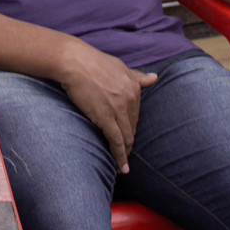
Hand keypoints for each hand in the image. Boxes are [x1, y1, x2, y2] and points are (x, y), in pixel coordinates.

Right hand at [56, 41, 156, 174]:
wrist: (74, 62)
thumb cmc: (92, 62)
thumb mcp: (120, 67)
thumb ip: (137, 76)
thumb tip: (155, 78)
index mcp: (134, 87)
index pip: (135, 114)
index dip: (131, 127)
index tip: (127, 136)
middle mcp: (130, 99)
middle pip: (132, 127)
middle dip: (129, 142)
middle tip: (124, 154)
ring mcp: (119, 109)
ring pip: (127, 137)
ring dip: (126, 153)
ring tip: (123, 166)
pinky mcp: (106, 118)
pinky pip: (116, 141)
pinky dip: (119, 156)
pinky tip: (121, 167)